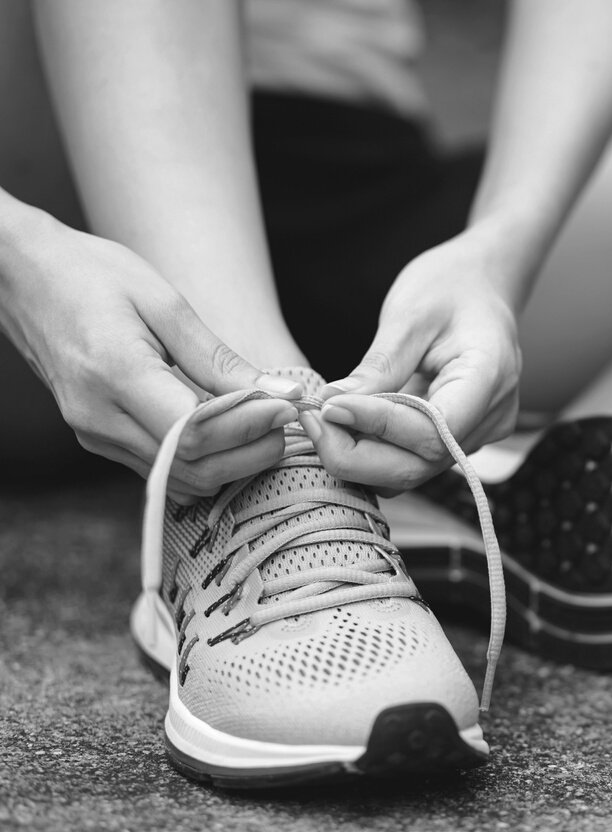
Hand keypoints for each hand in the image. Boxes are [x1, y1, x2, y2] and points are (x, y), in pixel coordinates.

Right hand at [0, 210, 302, 497]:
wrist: (23, 278)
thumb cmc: (93, 276)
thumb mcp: (164, 303)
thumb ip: (219, 358)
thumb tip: (279, 393)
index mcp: (115, 375)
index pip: (195, 432)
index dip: (250, 428)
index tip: (289, 407)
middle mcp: (99, 417)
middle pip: (192, 467)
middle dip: (251, 453)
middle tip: (287, 423)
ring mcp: (94, 434)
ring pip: (179, 479)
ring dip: (233, 463)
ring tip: (267, 428)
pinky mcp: (97, 439)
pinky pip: (162, 469)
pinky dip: (206, 462)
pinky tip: (233, 434)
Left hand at [306, 232, 522, 492]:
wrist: (480, 286)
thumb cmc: (449, 287)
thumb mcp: (410, 313)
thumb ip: (379, 365)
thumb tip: (334, 405)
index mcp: (490, 376)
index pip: (434, 427)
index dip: (378, 426)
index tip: (328, 407)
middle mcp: (492, 416)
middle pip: (422, 464)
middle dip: (358, 454)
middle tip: (312, 420)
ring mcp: (480, 433)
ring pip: (414, 470)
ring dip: (360, 457)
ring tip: (322, 421)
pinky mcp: (460, 440)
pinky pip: (414, 461)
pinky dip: (374, 452)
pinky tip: (346, 426)